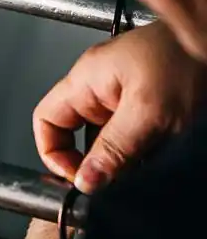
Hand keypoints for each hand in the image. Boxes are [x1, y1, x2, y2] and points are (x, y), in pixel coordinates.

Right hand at [33, 22, 206, 191]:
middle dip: (95, 162)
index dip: (54, 154)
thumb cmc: (194, 56)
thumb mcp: (149, 112)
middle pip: (76, 136)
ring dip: (122, 159)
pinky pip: (131, 136)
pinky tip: (158, 153)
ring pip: (106, 141)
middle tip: (115, 180)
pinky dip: (142, 151)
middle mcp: (102, 86)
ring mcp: (125, 94)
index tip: (79, 178)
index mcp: (88, 79)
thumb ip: (113, 150)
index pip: (46, 121)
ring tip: (145, 161)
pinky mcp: (147, 103)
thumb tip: (85, 182)